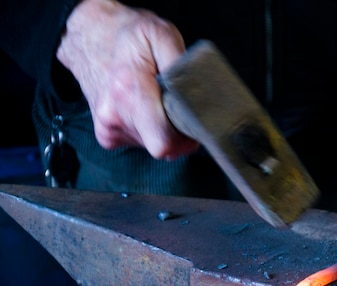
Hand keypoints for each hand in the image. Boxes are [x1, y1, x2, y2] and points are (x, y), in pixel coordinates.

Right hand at [56, 0, 199, 158]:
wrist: (86, 35)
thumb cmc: (128, 34)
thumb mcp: (162, 34)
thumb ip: (182, 67)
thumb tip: (198, 99)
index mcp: (129, 92)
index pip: (164, 143)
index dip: (185, 139)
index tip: (192, 122)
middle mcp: (114, 116)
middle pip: (162, 147)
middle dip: (177, 131)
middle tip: (177, 105)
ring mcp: (107, 128)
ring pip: (152, 146)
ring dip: (162, 129)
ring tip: (156, 100)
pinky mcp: (106, 136)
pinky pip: (140, 143)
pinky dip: (149, 129)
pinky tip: (143, 107)